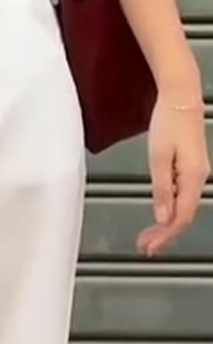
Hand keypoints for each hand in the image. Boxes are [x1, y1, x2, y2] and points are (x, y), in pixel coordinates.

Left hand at [138, 95, 209, 255]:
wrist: (181, 97)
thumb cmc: (169, 121)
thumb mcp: (159, 158)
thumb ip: (161, 189)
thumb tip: (162, 216)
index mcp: (192, 177)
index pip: (180, 217)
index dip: (165, 236)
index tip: (149, 247)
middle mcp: (199, 178)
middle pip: (183, 215)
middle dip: (164, 234)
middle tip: (145, 245)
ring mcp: (197, 173)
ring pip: (183, 207)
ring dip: (165, 223)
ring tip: (148, 235)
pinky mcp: (191, 167)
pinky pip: (182, 195)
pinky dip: (169, 208)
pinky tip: (159, 214)